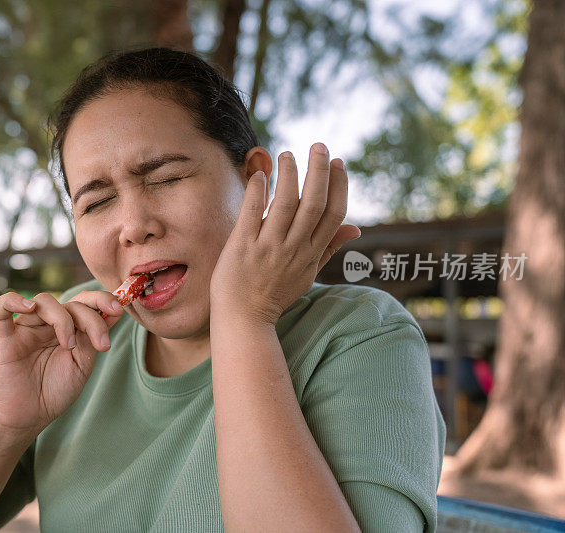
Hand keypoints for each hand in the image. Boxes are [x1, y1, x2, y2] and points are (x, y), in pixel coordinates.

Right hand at [0, 290, 124, 433]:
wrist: (31, 416)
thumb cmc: (56, 391)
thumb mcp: (83, 364)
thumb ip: (91, 337)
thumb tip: (113, 311)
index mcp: (68, 328)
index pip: (84, 302)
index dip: (102, 299)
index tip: (118, 310)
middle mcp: (47, 324)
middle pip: (70, 302)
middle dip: (91, 316)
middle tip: (102, 342)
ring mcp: (26, 328)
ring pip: (43, 301)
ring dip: (63, 319)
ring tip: (69, 346)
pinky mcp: (4, 338)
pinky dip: (12, 301)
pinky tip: (29, 308)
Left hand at [209, 143, 360, 324]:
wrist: (244, 319)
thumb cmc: (274, 293)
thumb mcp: (308, 273)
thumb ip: (329, 248)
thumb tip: (356, 228)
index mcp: (312, 253)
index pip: (333, 214)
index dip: (338, 185)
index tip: (337, 162)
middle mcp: (294, 249)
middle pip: (314, 204)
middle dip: (319, 172)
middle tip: (318, 146)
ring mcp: (268, 248)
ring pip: (285, 205)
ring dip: (289, 176)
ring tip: (287, 155)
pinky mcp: (242, 247)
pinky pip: (252, 215)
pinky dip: (257, 193)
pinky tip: (259, 175)